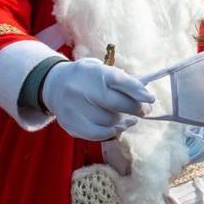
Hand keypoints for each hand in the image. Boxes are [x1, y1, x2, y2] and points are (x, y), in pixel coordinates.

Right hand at [41, 58, 155, 140]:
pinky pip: (98, 134)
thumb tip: (143, 93)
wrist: (53, 85)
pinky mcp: (71, 124)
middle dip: (136, 108)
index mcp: (93, 72)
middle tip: (145, 110)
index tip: (150, 99)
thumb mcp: (100, 69)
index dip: (136, 90)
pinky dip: (113, 132)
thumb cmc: (86, 78)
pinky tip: (120, 127)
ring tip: (130, 118)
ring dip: (123, 120)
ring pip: (109, 120)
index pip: (118, 80)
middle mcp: (82, 89)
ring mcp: (75, 108)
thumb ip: (120, 79)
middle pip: (116, 103)